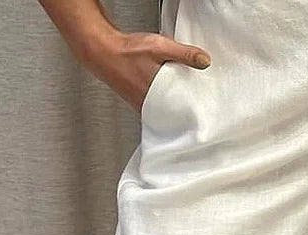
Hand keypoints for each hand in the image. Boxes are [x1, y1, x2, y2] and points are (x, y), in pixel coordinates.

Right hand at [75, 27, 210, 114]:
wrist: (103, 51)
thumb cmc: (127, 52)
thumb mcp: (160, 47)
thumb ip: (184, 54)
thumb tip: (205, 61)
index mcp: (158, 98)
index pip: (182, 113)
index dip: (194, 113)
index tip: (205, 111)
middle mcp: (149, 106)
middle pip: (174, 114)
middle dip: (186, 111)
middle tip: (199, 108)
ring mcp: (142, 105)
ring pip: (164, 111)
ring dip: (175, 107)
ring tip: (186, 102)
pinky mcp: (138, 101)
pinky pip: (155, 106)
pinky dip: (163, 102)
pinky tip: (168, 95)